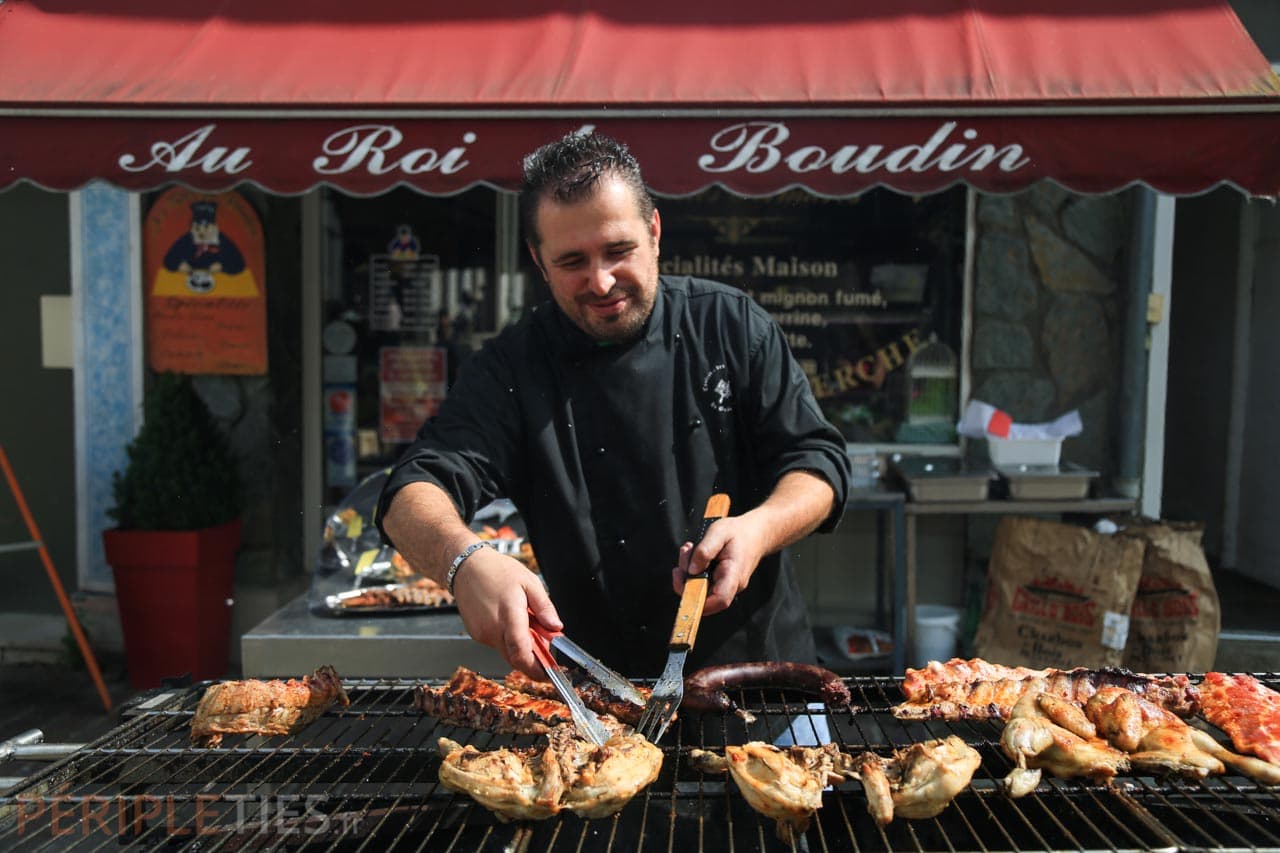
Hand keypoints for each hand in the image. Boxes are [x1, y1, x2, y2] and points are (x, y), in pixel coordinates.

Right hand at [452, 548, 561, 679]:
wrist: (466, 567)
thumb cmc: (496, 571)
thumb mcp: (530, 582)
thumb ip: (544, 607)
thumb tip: (556, 627)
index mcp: (509, 616)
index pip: (522, 654)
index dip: (537, 669)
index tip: (548, 673)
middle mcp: (492, 629)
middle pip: (515, 658)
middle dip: (532, 658)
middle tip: (543, 644)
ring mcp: (482, 634)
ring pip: (506, 652)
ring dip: (520, 646)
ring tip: (524, 621)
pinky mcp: (476, 634)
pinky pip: (496, 644)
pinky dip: (508, 639)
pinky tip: (510, 621)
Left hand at [670, 514, 768, 614]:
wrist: (756, 534)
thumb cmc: (738, 532)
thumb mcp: (719, 532)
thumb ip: (705, 550)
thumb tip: (691, 571)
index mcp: (734, 574)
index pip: (720, 600)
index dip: (698, 601)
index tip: (683, 583)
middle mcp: (732, 586)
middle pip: (704, 596)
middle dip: (685, 579)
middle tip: (685, 553)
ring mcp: (727, 586)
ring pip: (700, 589)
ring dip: (687, 571)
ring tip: (689, 549)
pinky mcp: (720, 582)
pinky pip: (702, 582)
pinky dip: (693, 569)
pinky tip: (693, 553)